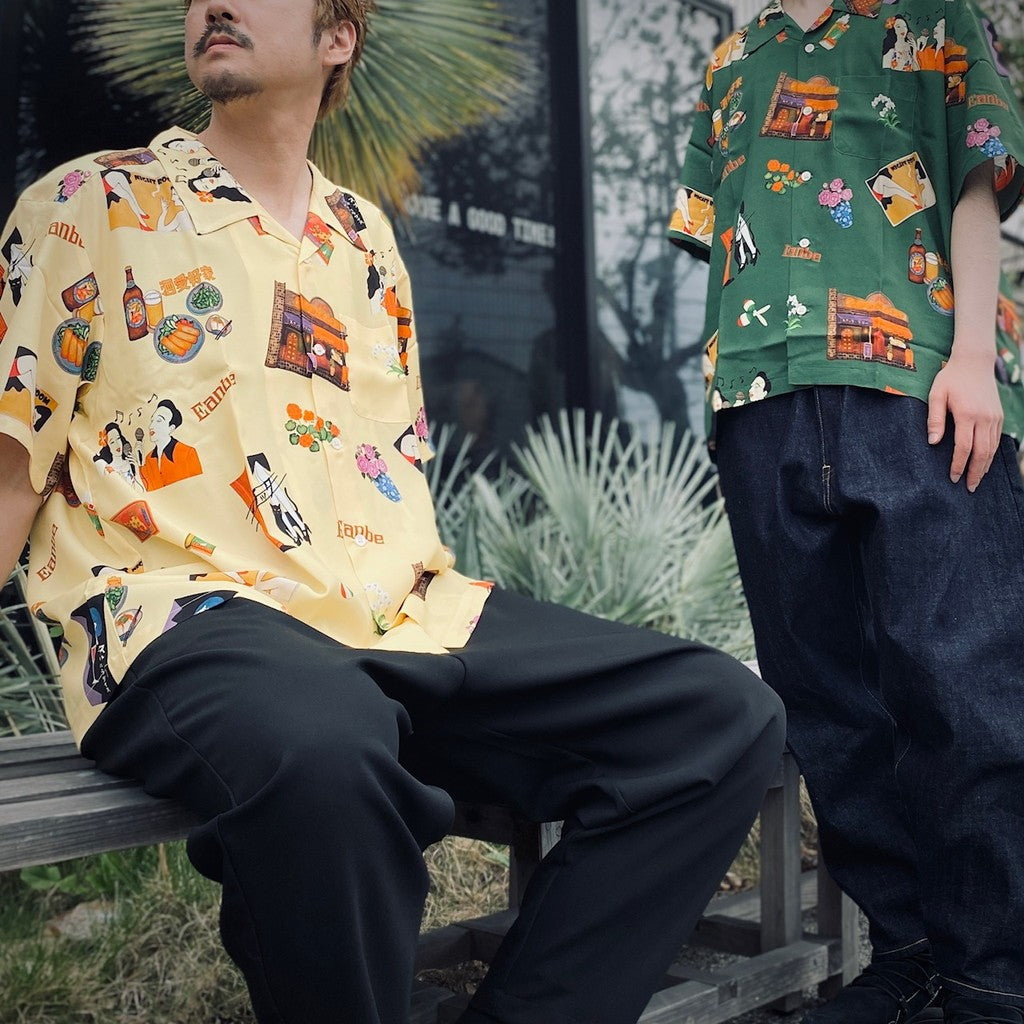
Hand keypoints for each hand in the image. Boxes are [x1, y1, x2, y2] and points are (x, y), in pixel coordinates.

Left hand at [926, 353, 1002, 491]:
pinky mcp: (998, 416)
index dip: (959, 465)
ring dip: (984, 467)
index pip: (964, 447)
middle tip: (968, 488)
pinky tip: (984, 464)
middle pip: (982, 453)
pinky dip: (991, 455)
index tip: (953, 478)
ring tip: (976, 481)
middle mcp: (985, 418)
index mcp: (968, 414)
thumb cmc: (950, 379)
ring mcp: (994, 417)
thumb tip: (932, 442)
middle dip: (975, 472)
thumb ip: (934, 419)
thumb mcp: (936, 395)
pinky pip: (996, 440)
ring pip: (992, 448)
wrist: (974, 362)